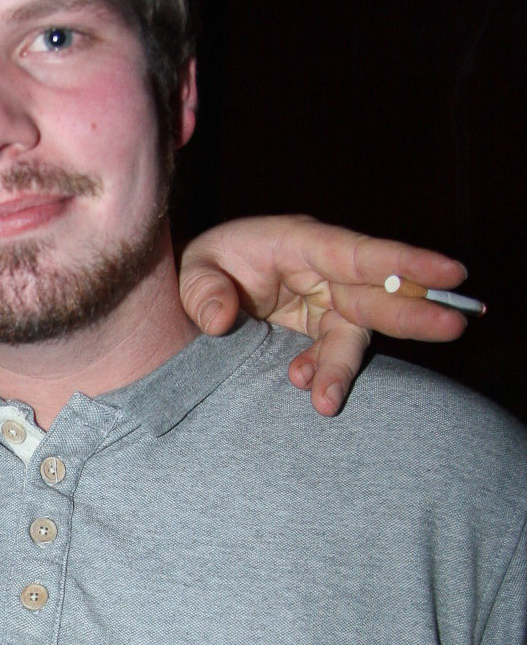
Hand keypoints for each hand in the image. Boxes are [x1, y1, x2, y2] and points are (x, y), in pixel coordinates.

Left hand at [179, 215, 472, 415]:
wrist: (200, 292)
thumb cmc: (206, 266)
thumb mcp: (192, 270)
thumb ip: (203, 291)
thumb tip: (220, 321)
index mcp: (302, 242)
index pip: (360, 251)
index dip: (405, 260)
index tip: (448, 271)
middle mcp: (325, 273)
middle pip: (377, 293)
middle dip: (413, 312)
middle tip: (452, 327)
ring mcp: (327, 305)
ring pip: (354, 334)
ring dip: (345, 367)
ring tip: (326, 401)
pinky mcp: (321, 333)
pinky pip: (333, 356)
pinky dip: (324, 375)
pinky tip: (308, 391)